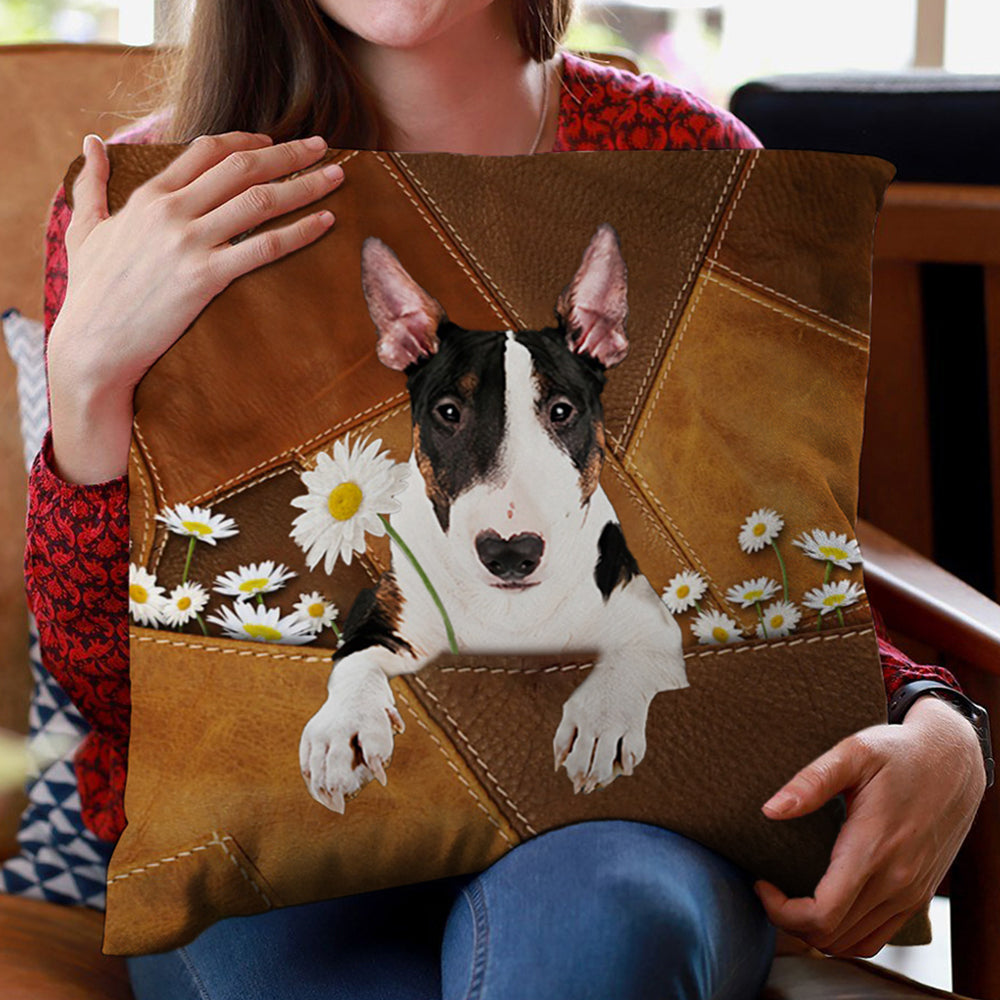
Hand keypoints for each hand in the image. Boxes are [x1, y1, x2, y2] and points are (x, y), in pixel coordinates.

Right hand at [50, 129, 344, 395]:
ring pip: (260, 200)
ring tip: (337, 176)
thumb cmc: (90, 292)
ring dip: (305, 184)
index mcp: (149, 196)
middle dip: (289, 153)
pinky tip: (326, 222)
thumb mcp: (83, 229)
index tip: (274, 142)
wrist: (92, 344)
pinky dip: (300, 231)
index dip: (247, 141)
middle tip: (323, 146)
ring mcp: (190, 243)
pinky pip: (265, 246)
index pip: (207, 150)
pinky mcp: (206, 277)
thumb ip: (91, 184)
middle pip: (242, 167)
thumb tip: (91, 142)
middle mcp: (172, 211)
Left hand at [753, 695, 986, 957]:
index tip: (761, 883)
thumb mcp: (853, 752)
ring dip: (815, 932)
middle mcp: (896, 881)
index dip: (781, 911)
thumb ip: (811, 782)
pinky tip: (825, 906)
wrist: (953, 762)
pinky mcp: (918, 895)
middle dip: (789, 921)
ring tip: (790, 898)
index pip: (822, 914)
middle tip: (769, 888)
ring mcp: (910, 893)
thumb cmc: (899, 753)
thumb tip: (771, 810)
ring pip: (854, 943)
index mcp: (873, 849)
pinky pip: (877, 936)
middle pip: (832, 936)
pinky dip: (845, 934)